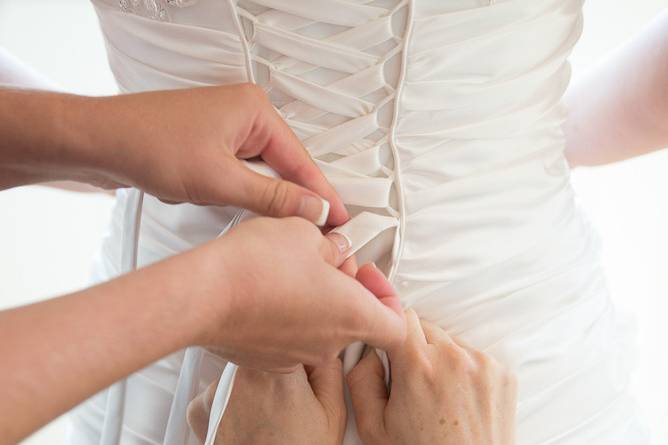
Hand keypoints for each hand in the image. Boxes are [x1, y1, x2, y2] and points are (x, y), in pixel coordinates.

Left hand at [94, 83, 347, 224]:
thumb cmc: (149, 143)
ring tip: (287, 226)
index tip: (340, 219)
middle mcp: (244, 115)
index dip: (322, 194)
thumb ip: (272, 196)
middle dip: (295, 198)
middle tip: (318, 231)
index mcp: (255, 110)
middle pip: (285, 165)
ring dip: (267, 198)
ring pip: (262, 172)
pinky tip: (245, 211)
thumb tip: (311, 208)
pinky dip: (244, 193)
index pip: (301, 159)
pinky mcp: (210, 145)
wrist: (98, 142)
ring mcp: (226, 130)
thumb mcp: (220, 179)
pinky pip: (241, 173)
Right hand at [184, 217, 404, 370]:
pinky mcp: (268, 359)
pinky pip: (290, 336)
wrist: (204, 296)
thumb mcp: (305, 233)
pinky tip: (268, 289)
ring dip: (316, 300)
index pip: (397, 325)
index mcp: (352, 315)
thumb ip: (331, 245)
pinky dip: (288, 315)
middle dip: (345, 287)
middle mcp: (329, 344)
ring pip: (321, 327)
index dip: (390, 298)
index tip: (368, 273)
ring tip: (291, 268)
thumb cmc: (257, 265)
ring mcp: (297, 356)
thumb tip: (335, 250)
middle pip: (354, 320)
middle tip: (325, 256)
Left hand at [187, 360, 345, 444]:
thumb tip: (326, 345)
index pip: (292, 335)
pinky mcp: (201, 408)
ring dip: (255, 382)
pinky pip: (220, 391)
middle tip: (292, 397)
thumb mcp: (332, 412)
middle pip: (264, 350)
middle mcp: (241, 373)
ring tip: (272, 414)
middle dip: (278, 363)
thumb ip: (331, 367)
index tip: (307, 366)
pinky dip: (232, 401)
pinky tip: (250, 420)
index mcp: (276, 368)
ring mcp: (218, 391)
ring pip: (243, 369)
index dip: (303, 349)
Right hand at [347, 296, 516, 443]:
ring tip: (439, 395)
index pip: (400, 316)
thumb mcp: (374, 427)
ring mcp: (483, 364)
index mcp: (418, 366)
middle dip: (414, 347)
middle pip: (425, 326)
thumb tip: (369, 350)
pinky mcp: (503, 373)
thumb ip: (361, 378)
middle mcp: (453, 358)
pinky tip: (459, 399)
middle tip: (412, 382)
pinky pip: (474, 356)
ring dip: (441, 358)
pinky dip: (465, 370)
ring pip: (450, 341)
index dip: (391, 332)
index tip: (389, 348)